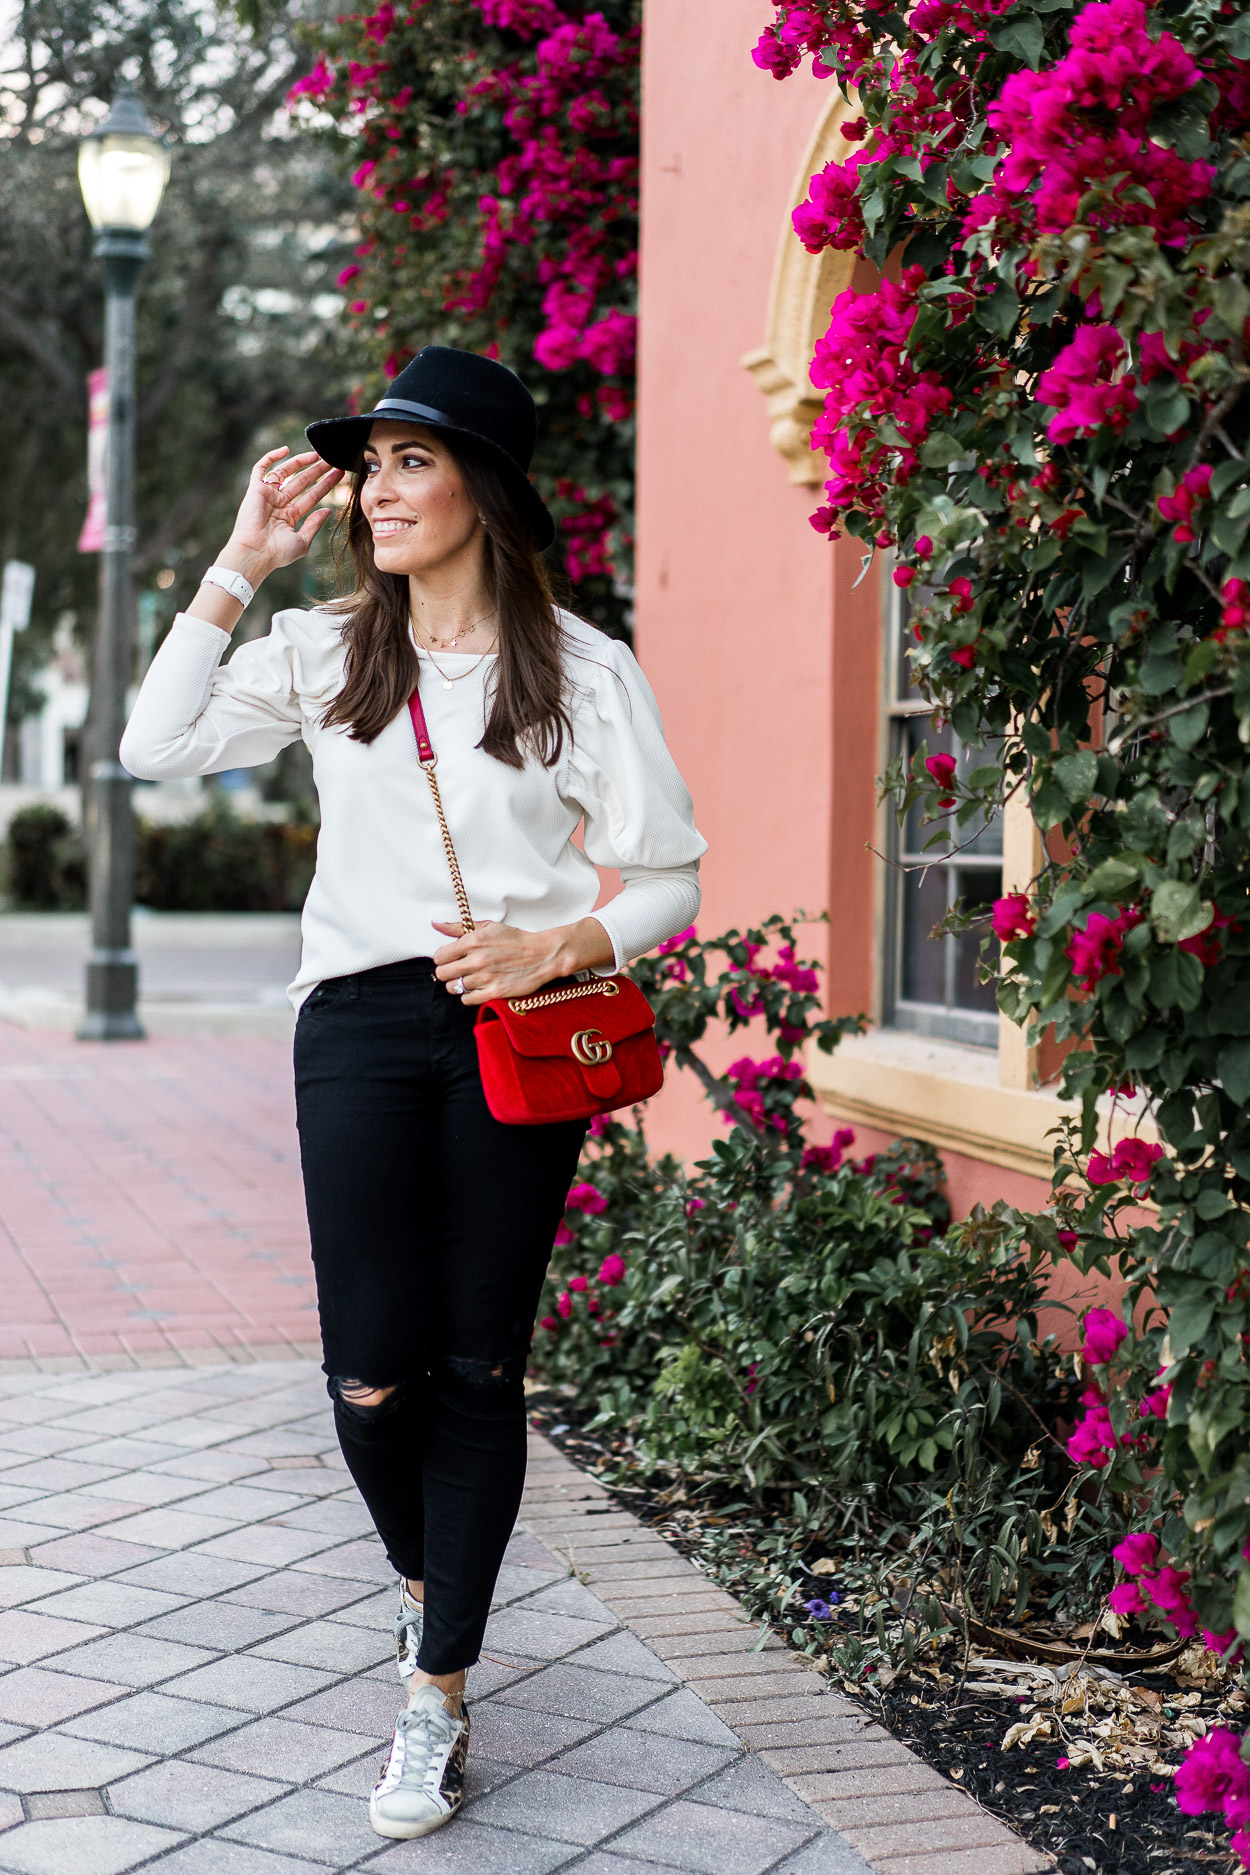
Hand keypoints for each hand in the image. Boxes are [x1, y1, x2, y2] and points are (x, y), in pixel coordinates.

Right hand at [220, 447, 344, 583]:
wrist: (255, 553)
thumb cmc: (277, 553)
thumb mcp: (302, 541)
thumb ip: (314, 525)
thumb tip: (327, 510)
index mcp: (290, 516)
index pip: (312, 496)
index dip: (326, 485)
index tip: (339, 474)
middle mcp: (279, 504)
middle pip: (302, 482)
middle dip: (317, 471)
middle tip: (332, 459)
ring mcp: (267, 495)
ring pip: (286, 472)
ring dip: (301, 462)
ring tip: (318, 454)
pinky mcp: (255, 489)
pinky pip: (261, 468)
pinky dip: (271, 457)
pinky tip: (286, 450)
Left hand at [432, 922, 565, 1006]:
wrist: (542, 955)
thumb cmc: (515, 940)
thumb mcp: (488, 927)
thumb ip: (458, 927)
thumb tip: (435, 924)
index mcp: (473, 942)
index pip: (439, 957)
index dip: (443, 959)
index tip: (451, 959)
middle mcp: (477, 960)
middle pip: (442, 974)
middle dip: (447, 972)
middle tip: (458, 971)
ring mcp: (485, 977)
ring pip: (454, 988)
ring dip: (459, 985)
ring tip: (469, 979)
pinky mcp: (494, 992)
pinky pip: (467, 999)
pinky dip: (469, 996)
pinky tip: (477, 989)